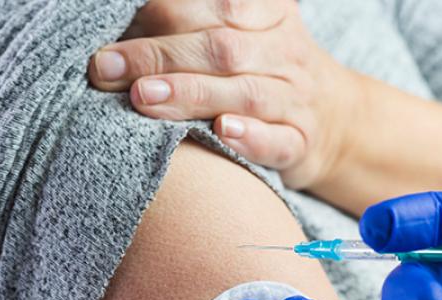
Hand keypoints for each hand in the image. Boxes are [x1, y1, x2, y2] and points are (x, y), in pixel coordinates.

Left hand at [89, 0, 362, 189]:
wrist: (333, 119)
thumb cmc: (263, 69)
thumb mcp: (240, 31)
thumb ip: (192, 23)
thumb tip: (122, 31)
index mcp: (270, 12)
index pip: (217, 7)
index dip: (162, 17)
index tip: (112, 38)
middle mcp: (286, 52)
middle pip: (223, 49)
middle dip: (161, 57)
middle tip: (108, 69)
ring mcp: (296, 99)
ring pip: (246, 94)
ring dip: (192, 94)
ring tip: (144, 98)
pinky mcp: (300, 143)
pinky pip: (279, 141)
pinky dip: (252, 138)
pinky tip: (223, 133)